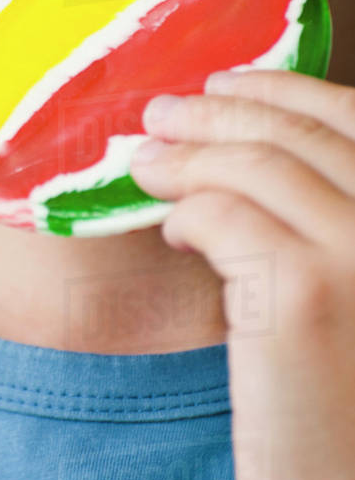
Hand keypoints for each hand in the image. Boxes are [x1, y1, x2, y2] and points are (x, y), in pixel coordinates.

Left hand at [129, 68, 354, 479]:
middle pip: (294, 133)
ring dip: (187, 155)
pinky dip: (188, 212)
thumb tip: (241, 146)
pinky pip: (221, 217)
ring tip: (146, 161)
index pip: (349, 119)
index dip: (280, 89)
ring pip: (252, 166)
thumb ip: (326, 219)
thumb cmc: (349, 396)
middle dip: (218, 111)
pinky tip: (174, 228)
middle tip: (162, 112)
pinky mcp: (302, 293)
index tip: (224, 83)